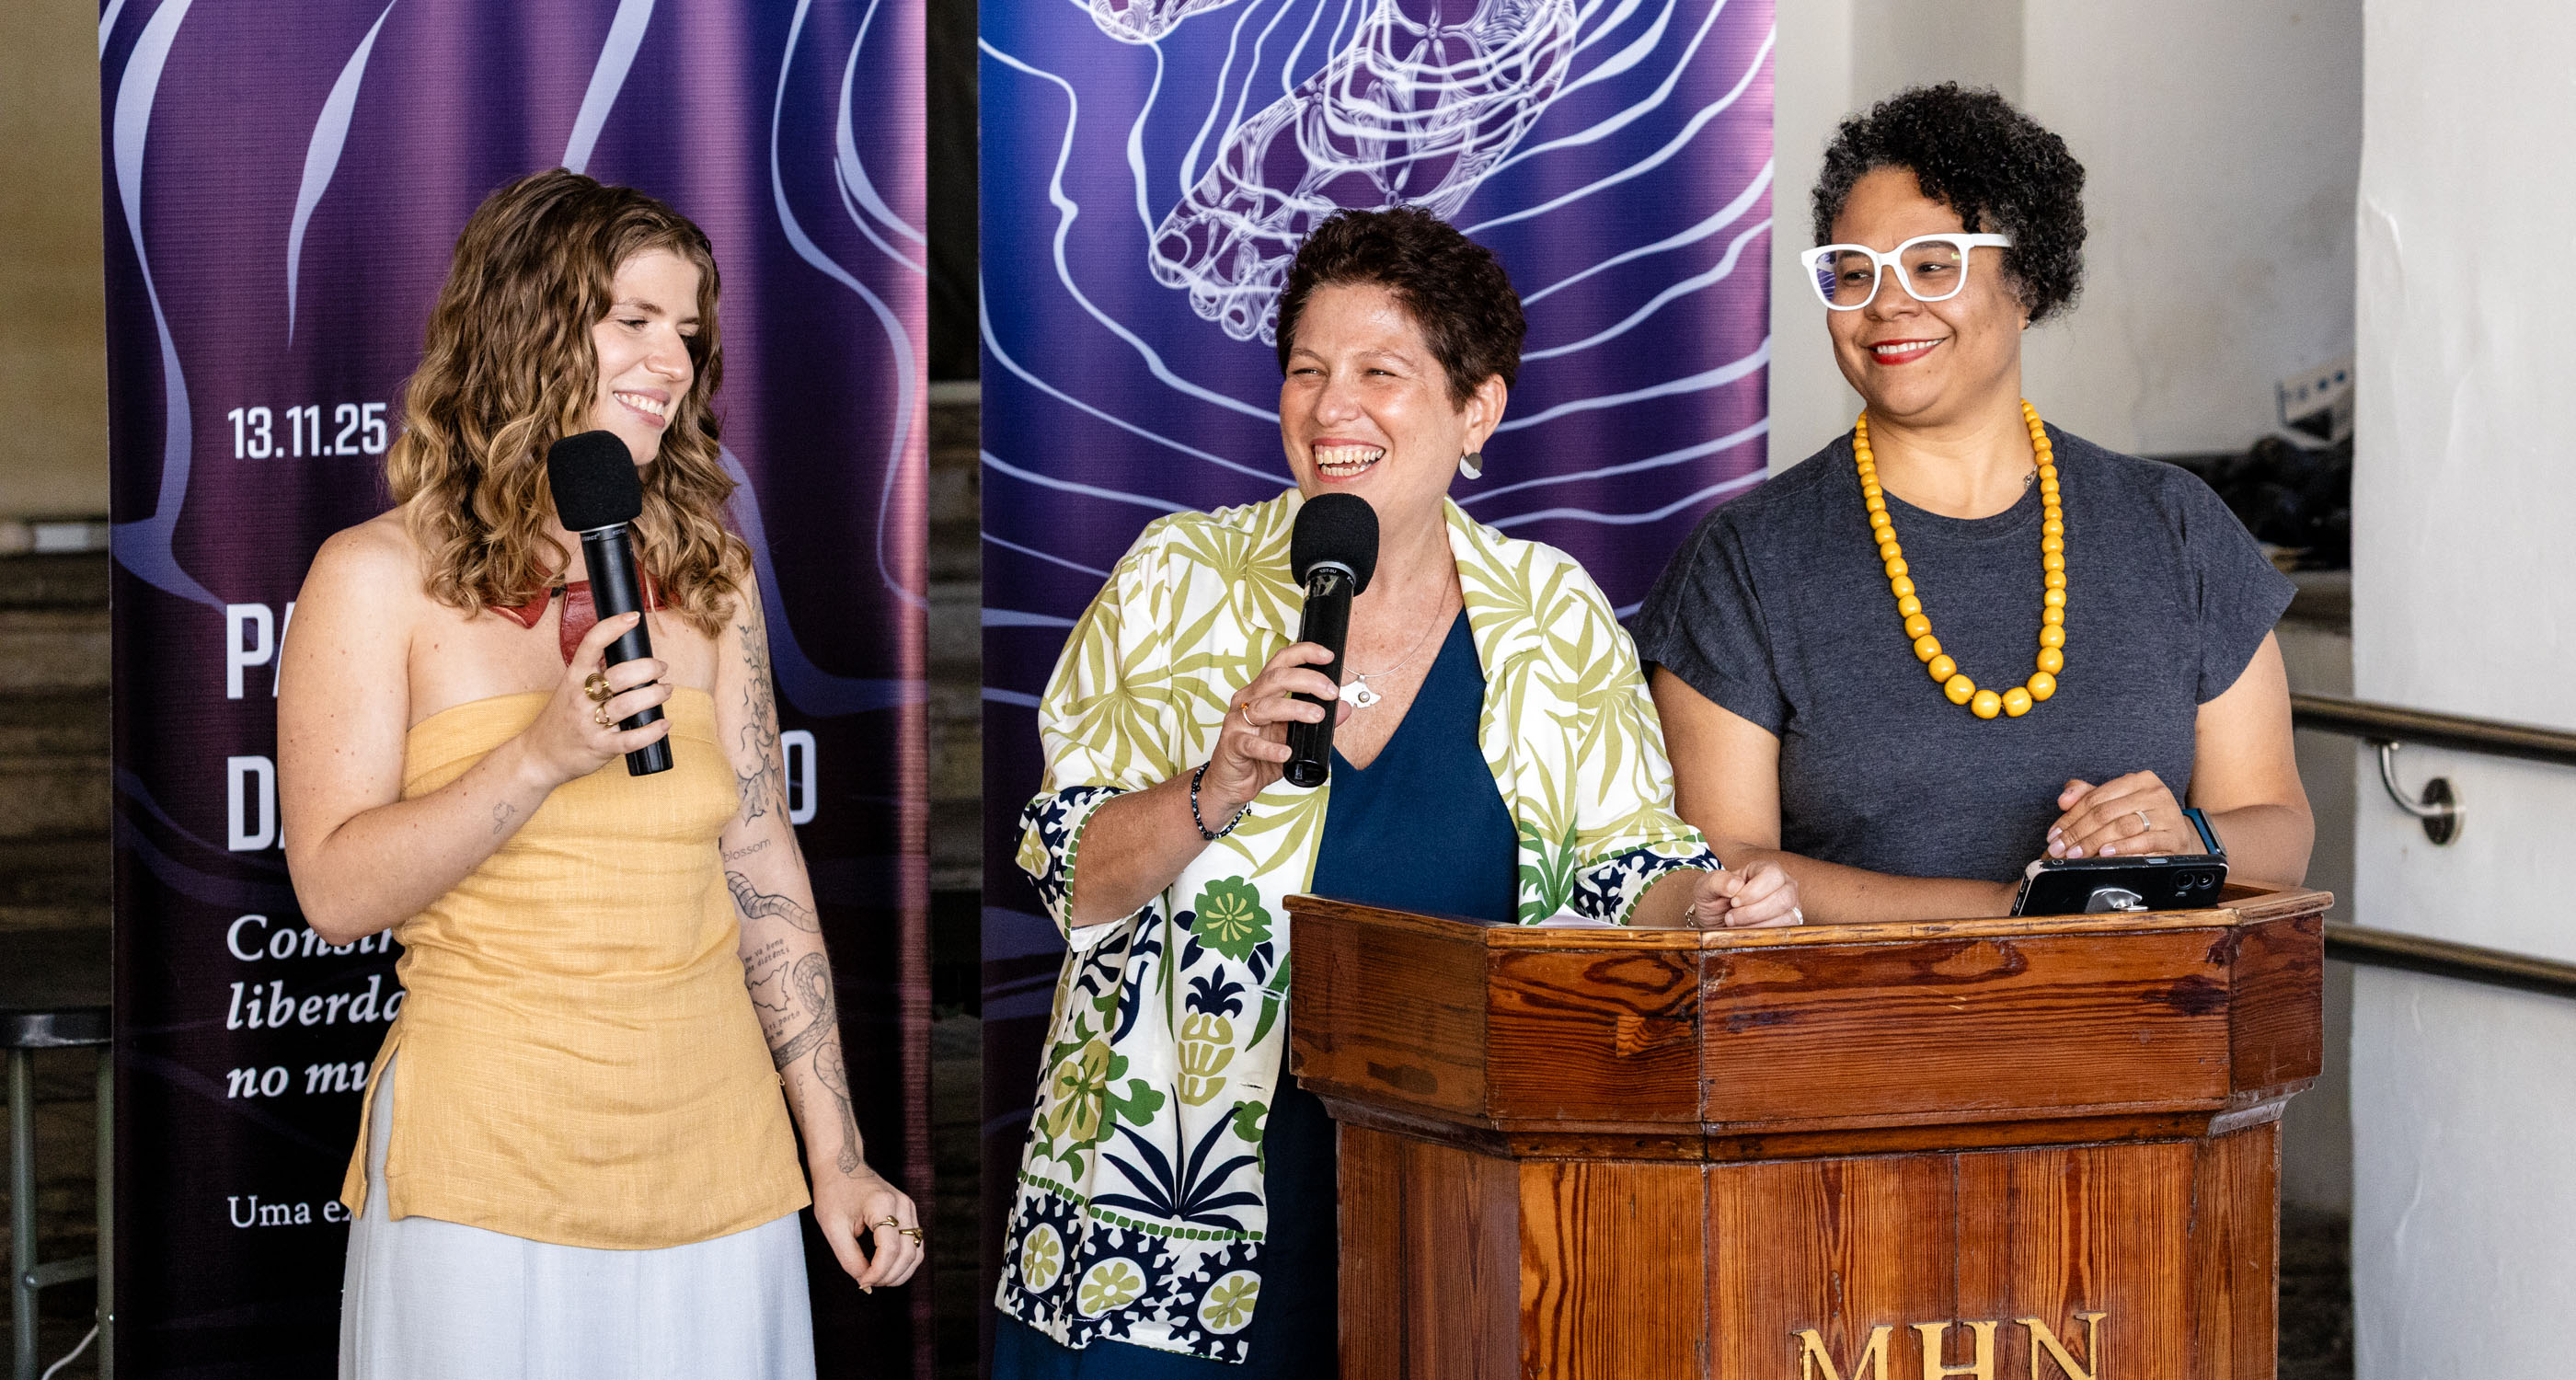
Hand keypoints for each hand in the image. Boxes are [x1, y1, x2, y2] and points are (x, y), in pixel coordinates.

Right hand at [517, 612, 671, 786]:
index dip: (613, 627)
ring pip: (629, 704)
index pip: (591, 644)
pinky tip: (664, 723)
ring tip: (665, 691)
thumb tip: (624, 647)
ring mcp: (589, 724)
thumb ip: (592, 669)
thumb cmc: (561, 718)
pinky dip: (652, 731)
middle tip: (661, 669)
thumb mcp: (569, 687)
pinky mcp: (600, 747)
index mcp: (573, 677)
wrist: (539, 755)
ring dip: (655, 695)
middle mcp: (580, 698)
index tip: (633, 617)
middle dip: (649, 668)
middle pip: (621, 675)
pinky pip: (631, 740)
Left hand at [812, 1163, 923, 1291]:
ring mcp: (909, 1207)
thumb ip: (849, 1258)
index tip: (861, 1282)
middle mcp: (902, 1205)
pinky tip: (886, 1269)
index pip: (890, 1249)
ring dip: (901, 1271)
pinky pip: (914, 1242)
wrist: (841, 1164)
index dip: (878, 1273)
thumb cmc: (833, 1193)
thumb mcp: (833, 1228)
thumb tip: (866, 1283)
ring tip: (878, 1280)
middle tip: (868, 1284)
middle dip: (890, 1276)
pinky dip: (904, 1260)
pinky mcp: (908, 1211)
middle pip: (908, 1253)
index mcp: (883, 1205)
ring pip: (917, 1250)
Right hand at [1201, 642, 1351, 817]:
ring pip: (1265, 707)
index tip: (1328, 656)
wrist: (1232, 783)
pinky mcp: (1232, 745)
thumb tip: (1345, 708)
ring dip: (1295, 709)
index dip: (1304, 654)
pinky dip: (1270, 748)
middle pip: (1276, 678)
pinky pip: (1251, 744)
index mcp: (1261, 692)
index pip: (1281, 663)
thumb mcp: (1294, 737)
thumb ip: (1316, 722)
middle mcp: (1247, 700)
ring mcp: (1237, 722)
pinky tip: (1286, 752)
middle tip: (1331, 692)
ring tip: (1317, 716)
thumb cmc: (1260, 756)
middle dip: (1308, 680)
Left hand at [1685, 860, 1802, 928]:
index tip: (1733, 902)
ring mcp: (1790, 905)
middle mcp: (1784, 885)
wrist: (1715, 923)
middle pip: (1783, 898)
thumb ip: (1717, 881)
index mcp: (1765, 869)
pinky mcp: (1790, 924)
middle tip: (1731, 918)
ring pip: (1786, 917)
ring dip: (1757, 925)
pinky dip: (1763, 935)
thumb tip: (1735, 885)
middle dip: (1753, 912)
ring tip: (1736, 925)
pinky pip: (1785, 932)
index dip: (1753, 891)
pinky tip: (1747, 932)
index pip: (1772, 875)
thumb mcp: (1706, 887)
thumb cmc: (1714, 901)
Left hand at [2048, 772, 2198, 858]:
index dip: (2070, 817)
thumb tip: (2063, 799)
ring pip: (2122, 827)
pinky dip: (2122, 849)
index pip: (2095, 797)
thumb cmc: (2140, 818)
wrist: (2175, 837)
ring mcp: (2167, 814)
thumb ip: (2086, 795)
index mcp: (2138, 780)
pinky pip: (2144, 842)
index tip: (2053, 834)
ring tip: (2077, 853)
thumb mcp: (2114, 802)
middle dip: (2078, 833)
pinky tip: (2106, 854)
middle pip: (2106, 813)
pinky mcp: (2174, 836)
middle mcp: (2155, 793)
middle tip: (2060, 849)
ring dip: (2095, 843)